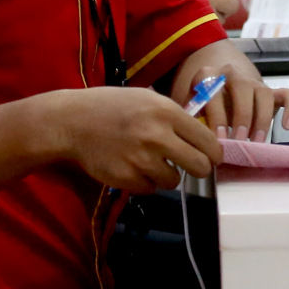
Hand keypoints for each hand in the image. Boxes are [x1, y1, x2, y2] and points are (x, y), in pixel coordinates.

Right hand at [41, 87, 221, 192]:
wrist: (74, 121)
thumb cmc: (113, 107)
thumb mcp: (148, 99)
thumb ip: (175, 116)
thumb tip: (204, 137)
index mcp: (167, 112)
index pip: (207, 141)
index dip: (214, 153)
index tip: (212, 157)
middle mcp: (157, 136)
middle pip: (199, 166)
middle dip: (199, 168)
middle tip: (192, 166)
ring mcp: (141, 159)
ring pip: (174, 181)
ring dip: (168, 175)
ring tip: (152, 161)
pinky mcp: (126, 178)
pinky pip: (150, 188)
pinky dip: (146, 182)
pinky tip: (134, 167)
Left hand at [171, 42, 288, 142]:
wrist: (214, 66)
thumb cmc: (199, 94)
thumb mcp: (187, 100)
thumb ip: (189, 115)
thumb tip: (192, 138)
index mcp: (209, 74)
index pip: (215, 92)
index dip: (217, 117)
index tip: (219, 139)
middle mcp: (232, 73)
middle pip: (243, 90)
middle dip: (242, 117)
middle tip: (239, 141)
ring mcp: (253, 81)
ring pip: (264, 94)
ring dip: (261, 119)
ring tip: (257, 141)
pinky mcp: (270, 90)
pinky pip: (287, 95)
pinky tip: (287, 126)